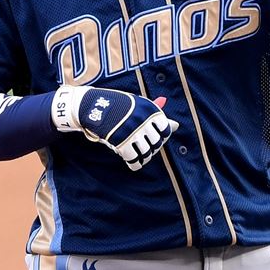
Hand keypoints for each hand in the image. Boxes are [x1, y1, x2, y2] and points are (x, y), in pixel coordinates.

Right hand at [52, 85, 178, 170]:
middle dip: (151, 147)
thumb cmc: (119, 106)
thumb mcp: (139, 105)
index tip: (152, 137)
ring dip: (143, 156)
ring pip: (147, 153)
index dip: (160, 136)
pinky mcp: (122, 143)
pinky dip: (134, 164)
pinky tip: (132, 162)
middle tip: (142, 146)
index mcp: (150, 110)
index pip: (166, 130)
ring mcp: (133, 133)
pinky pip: (135, 160)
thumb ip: (158, 116)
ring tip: (137, 154)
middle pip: (156, 143)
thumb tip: (177, 125)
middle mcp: (144, 121)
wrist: (93, 106)